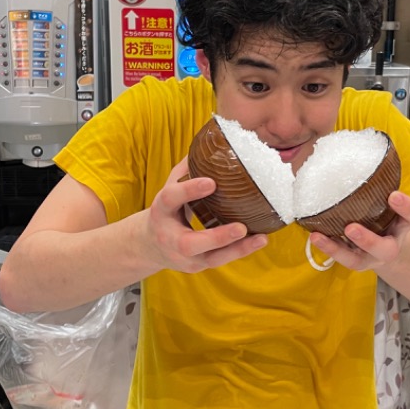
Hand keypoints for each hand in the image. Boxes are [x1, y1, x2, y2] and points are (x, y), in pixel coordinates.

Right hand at [139, 157, 267, 272]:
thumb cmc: (167, 211)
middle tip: (241, 227)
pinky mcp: (197, 266)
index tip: (211, 182)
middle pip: (190, 243)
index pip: (172, 198)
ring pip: (211, 259)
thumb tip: (210, 143)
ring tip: (260, 239)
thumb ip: (186, 169)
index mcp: (161, 211)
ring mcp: (184, 257)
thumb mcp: (169, 188)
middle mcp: (170, 238)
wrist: (149, 245)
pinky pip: (220, 260)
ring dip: (237, 249)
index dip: (189, 190)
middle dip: (217, 237)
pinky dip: (240, 251)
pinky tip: (259, 241)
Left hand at [307, 190, 409, 272]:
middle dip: (368, 240)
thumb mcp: (392, 201)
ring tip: (319, 236)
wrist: (388, 241)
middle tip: (351, 228)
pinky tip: (314, 235)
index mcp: (404, 225)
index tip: (394, 196)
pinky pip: (341, 258)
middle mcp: (390, 244)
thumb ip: (383, 185)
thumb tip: (362, 149)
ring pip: (357, 260)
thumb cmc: (388, 213)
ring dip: (337, 249)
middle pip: (386, 249)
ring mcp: (371, 256)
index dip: (407, 208)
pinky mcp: (355, 260)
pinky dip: (327, 247)